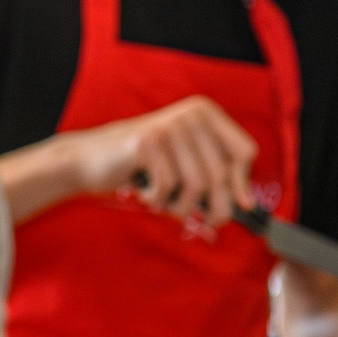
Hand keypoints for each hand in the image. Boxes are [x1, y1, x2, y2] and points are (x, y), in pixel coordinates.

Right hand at [88, 97, 259, 224]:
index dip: (242, 183)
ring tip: (168, 206)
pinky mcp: (148, 141)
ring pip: (197, 185)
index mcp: (206, 114)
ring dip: (183, 207)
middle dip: (215, 207)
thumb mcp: (185, 164)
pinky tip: (145, 192)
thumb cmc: (143, 166)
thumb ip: (216, 176)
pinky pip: (168, 186)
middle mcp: (191, 114)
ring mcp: (169, 126)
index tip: (240, 206)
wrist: (90, 159)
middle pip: (221, 174)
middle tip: (206, 222)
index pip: (244, 151)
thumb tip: (247, 204)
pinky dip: (158, 200)